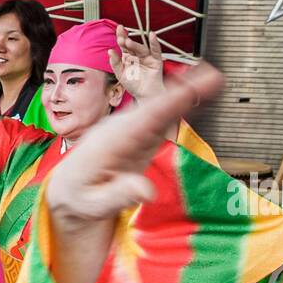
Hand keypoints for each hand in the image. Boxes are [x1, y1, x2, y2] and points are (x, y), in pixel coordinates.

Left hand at [46, 62, 223, 226]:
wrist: (68, 189)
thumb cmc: (78, 198)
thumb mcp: (93, 205)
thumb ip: (118, 196)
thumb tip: (147, 191)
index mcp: (109, 143)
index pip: (141, 122)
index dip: (166, 107)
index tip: (187, 93)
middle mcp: (121, 129)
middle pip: (154, 107)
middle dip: (182, 91)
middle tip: (213, 78)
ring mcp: (131, 128)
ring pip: (160, 107)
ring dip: (186, 92)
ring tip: (214, 79)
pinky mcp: (140, 134)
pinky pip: (163, 115)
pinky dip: (181, 103)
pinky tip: (200, 92)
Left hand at [108, 27, 165, 100]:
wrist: (145, 95)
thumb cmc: (133, 85)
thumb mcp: (120, 74)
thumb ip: (115, 63)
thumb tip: (109, 51)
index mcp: (128, 57)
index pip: (124, 45)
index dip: (121, 37)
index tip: (118, 29)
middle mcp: (137, 55)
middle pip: (132, 45)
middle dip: (126, 40)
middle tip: (121, 37)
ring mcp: (147, 57)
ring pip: (141, 48)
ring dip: (135, 45)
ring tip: (128, 42)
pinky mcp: (156, 60)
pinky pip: (156, 50)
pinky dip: (154, 43)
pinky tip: (152, 35)